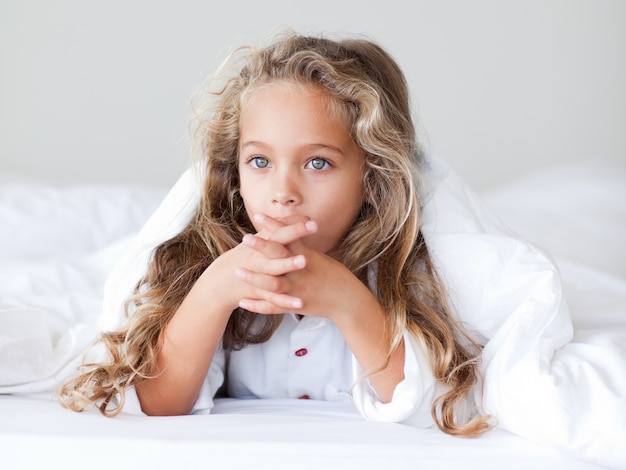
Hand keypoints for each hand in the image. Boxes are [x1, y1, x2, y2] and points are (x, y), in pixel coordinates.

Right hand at [198, 214, 315, 314]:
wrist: (220, 282)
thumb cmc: (246, 258)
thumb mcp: (259, 241)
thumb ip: (278, 228)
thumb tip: (299, 216)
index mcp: (262, 244)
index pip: (280, 229)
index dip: (295, 223)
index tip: (311, 218)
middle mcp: (260, 257)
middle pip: (278, 242)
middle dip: (294, 233)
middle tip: (314, 226)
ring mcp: (258, 275)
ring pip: (274, 268)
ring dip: (287, 264)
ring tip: (304, 260)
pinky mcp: (257, 293)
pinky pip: (272, 300)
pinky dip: (285, 302)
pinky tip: (300, 304)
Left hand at [236, 214, 375, 321]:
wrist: (347, 302)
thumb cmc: (335, 277)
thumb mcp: (319, 258)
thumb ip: (300, 248)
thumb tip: (287, 232)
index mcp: (307, 258)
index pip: (289, 237)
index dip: (274, 225)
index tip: (258, 215)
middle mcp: (301, 273)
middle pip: (279, 257)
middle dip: (261, 247)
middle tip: (245, 238)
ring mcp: (297, 291)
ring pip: (272, 284)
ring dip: (254, 278)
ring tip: (238, 271)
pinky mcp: (295, 306)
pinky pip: (273, 307)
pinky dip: (257, 305)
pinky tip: (242, 302)